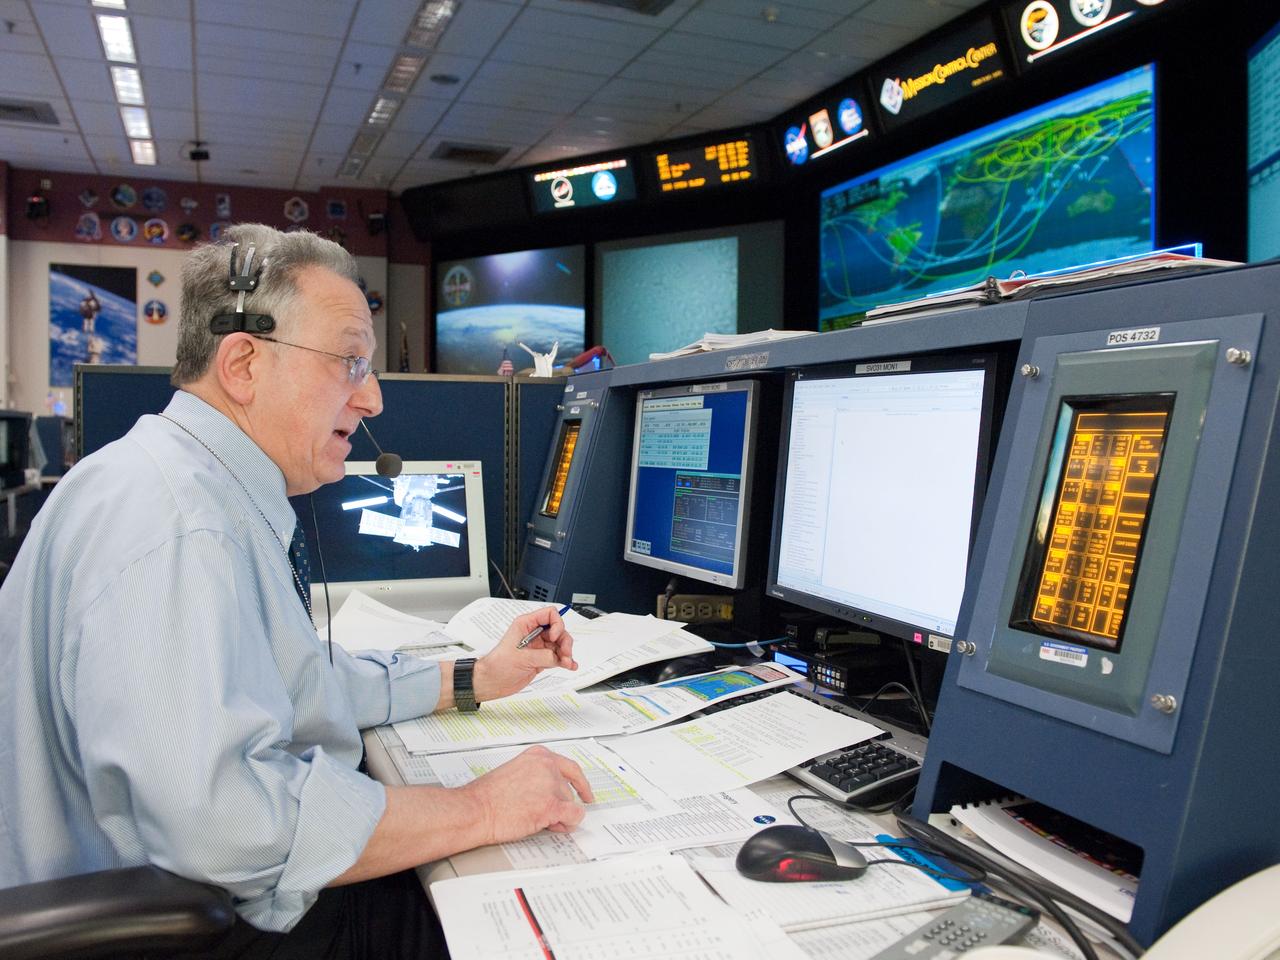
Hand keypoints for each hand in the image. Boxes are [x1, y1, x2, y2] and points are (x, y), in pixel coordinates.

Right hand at [463, 746, 594, 843]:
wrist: (476, 810)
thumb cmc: (488, 796)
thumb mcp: (515, 773)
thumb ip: (537, 777)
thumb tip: (551, 793)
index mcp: (538, 756)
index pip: (570, 767)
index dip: (580, 783)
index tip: (585, 791)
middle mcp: (547, 766)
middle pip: (568, 790)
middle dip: (560, 805)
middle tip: (549, 816)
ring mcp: (550, 785)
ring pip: (570, 805)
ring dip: (559, 816)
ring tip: (537, 820)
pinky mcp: (551, 806)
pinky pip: (573, 817)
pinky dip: (568, 823)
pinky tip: (555, 825)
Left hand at [473, 606, 576, 701]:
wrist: (491, 682)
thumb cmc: (496, 665)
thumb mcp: (521, 658)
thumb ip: (543, 656)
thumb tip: (558, 657)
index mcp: (525, 625)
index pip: (549, 614)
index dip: (557, 624)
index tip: (555, 637)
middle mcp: (534, 634)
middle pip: (559, 630)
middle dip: (564, 642)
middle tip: (565, 654)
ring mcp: (538, 647)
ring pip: (560, 644)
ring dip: (566, 653)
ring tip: (567, 663)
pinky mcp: (541, 659)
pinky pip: (558, 657)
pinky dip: (565, 661)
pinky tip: (569, 665)